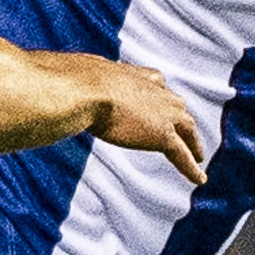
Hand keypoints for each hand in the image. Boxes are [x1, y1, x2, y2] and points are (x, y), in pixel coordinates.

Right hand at [87, 59, 208, 185]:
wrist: (87, 90)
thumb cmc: (76, 83)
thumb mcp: (80, 78)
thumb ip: (77, 84)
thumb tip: (54, 86)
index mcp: (136, 75)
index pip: (156, 81)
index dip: (159, 92)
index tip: (160, 95)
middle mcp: (156, 91)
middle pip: (178, 106)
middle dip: (182, 119)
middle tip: (186, 131)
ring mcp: (164, 114)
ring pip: (187, 130)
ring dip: (193, 143)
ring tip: (198, 156)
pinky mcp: (164, 135)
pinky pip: (183, 154)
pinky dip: (191, 167)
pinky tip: (199, 178)